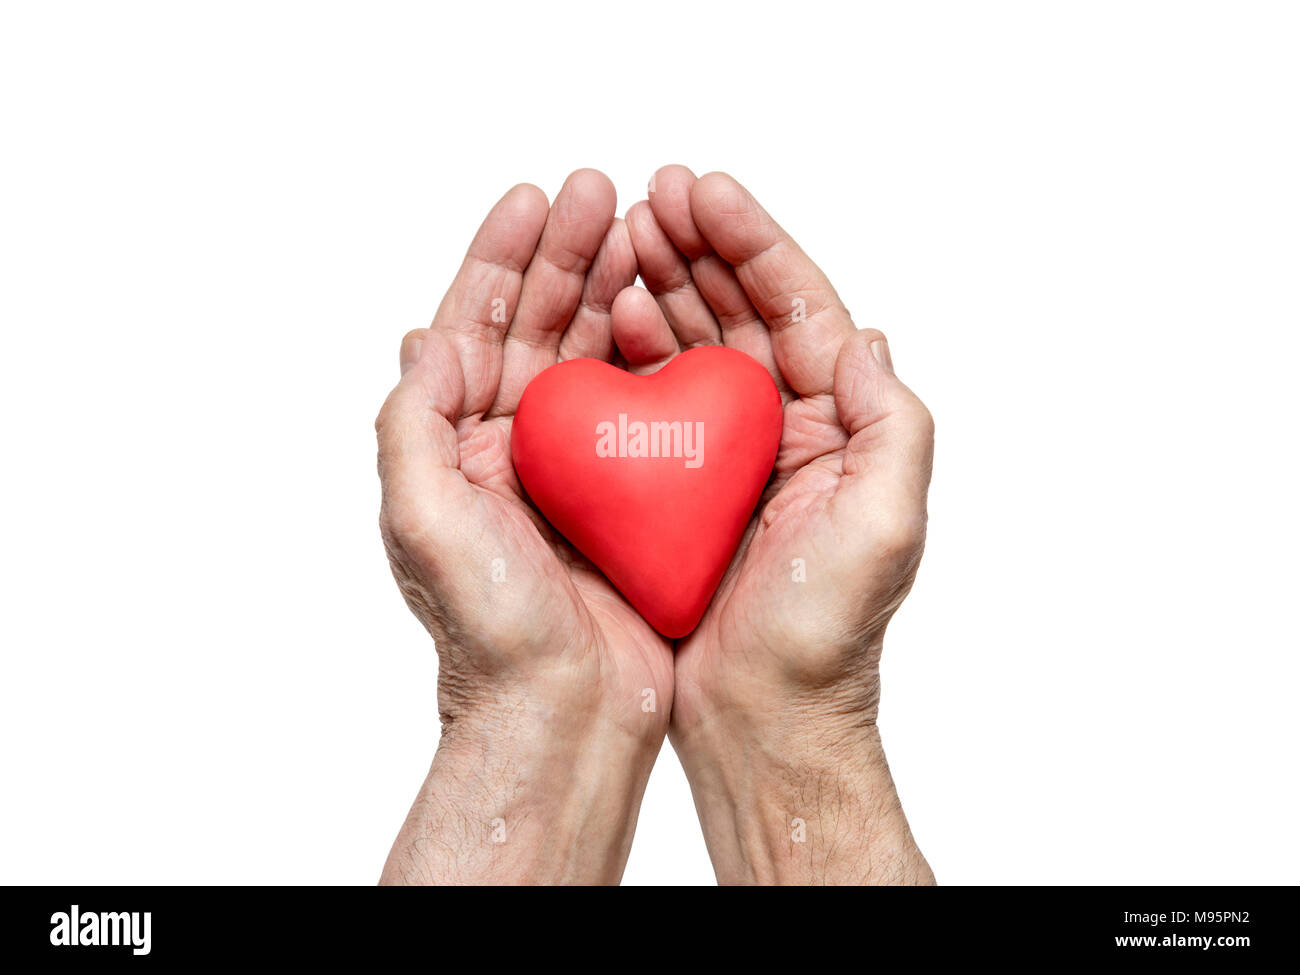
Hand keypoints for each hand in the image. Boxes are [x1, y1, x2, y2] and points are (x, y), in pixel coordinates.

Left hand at [375, 170, 672, 883]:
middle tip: (601, 191)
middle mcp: (508, 448)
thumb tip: (423, 338)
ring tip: (642, 229)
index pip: (472, 325)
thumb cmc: (491, 631)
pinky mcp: (627, 493)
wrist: (562, 715)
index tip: (537, 199)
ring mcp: (571, 468)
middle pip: (535, 324)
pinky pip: (641, 404)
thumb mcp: (422, 521)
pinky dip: (654, 353)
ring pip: (590, 353)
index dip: (500, 258)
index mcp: (454, 445)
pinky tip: (672, 313)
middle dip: (564, 255)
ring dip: (610, 288)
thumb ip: (412, 425)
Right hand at [620, 167, 935, 883]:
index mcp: (844, 425)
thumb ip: (894, 428)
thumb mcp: (886, 528)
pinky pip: (658, 400)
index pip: (801, 309)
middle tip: (649, 198)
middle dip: (700, 250)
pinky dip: (634, 354)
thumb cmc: (825, 636)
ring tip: (622, 240)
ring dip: (663, 287)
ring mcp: (735, 454)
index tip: (704, 190)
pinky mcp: (685, 486)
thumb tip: (869, 338)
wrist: (763, 717)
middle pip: (743, 313)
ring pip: (697, 345)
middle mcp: (793, 428)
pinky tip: (607, 321)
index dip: (755, 243)